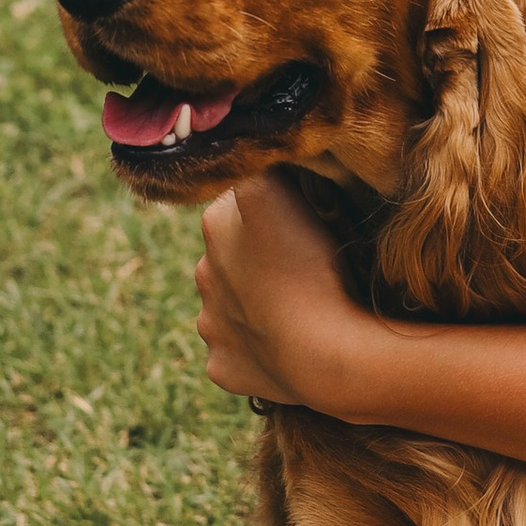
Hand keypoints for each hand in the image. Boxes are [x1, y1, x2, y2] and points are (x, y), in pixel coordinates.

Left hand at [193, 172, 382, 412]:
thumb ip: (260, 167)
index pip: (243, 199)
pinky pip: (238, 351)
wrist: (321, 353)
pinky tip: (288, 344)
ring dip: (255, 302)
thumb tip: (255, 160)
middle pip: (234, 252)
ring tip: (300, 307)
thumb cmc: (311, 265)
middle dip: (259, 254)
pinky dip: (257, 348)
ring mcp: (211, 324)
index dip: (274, 206)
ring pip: (232, 303)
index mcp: (216, 224)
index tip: (304, 219)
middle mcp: (203, 272)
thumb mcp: (281, 190)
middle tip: (304, 263)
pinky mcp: (221, 365)